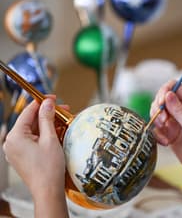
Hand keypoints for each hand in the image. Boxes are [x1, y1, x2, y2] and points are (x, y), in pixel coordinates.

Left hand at [3, 98, 68, 216]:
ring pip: (32, 130)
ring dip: (47, 124)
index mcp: (15, 136)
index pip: (28, 112)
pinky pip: (33, 139)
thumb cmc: (49, 167)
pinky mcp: (22, 156)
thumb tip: (47, 103)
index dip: (42, 102)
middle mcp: (12, 142)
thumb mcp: (50, 139)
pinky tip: (57, 131)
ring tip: (63, 121)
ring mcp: (16, 150)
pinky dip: (44, 134)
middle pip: (30, 121)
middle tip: (63, 109)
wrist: (48, 190)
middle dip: (47, 114)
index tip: (53, 97)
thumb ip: (47, 118)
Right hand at [150, 80, 181, 202]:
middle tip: (163, 122)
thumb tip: (168, 94)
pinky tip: (165, 143)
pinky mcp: (170, 134)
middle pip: (162, 99)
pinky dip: (157, 135)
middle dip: (158, 109)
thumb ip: (180, 111)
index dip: (164, 91)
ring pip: (157, 114)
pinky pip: (157, 129)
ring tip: (165, 136)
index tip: (161, 104)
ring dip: (157, 123)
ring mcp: (175, 122)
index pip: (175, 87)